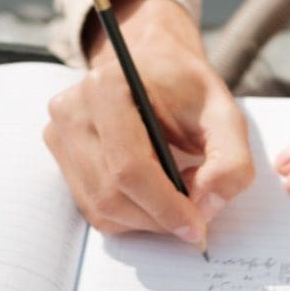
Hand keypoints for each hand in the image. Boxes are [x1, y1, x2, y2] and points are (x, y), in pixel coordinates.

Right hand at [44, 0, 253, 249]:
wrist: (154, 64)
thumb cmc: (187, 87)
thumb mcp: (225, 113)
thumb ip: (230, 159)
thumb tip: (207, 205)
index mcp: (109, 85)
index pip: (130, 166)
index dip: (165, 206)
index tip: (196, 226)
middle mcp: (73, 108)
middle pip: (113, 193)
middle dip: (159, 216)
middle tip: (196, 215)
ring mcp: (59, 131)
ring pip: (101, 206)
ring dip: (146, 218)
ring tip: (178, 194)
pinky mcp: (60, 153)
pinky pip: (92, 205)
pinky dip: (129, 213)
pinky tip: (154, 192)